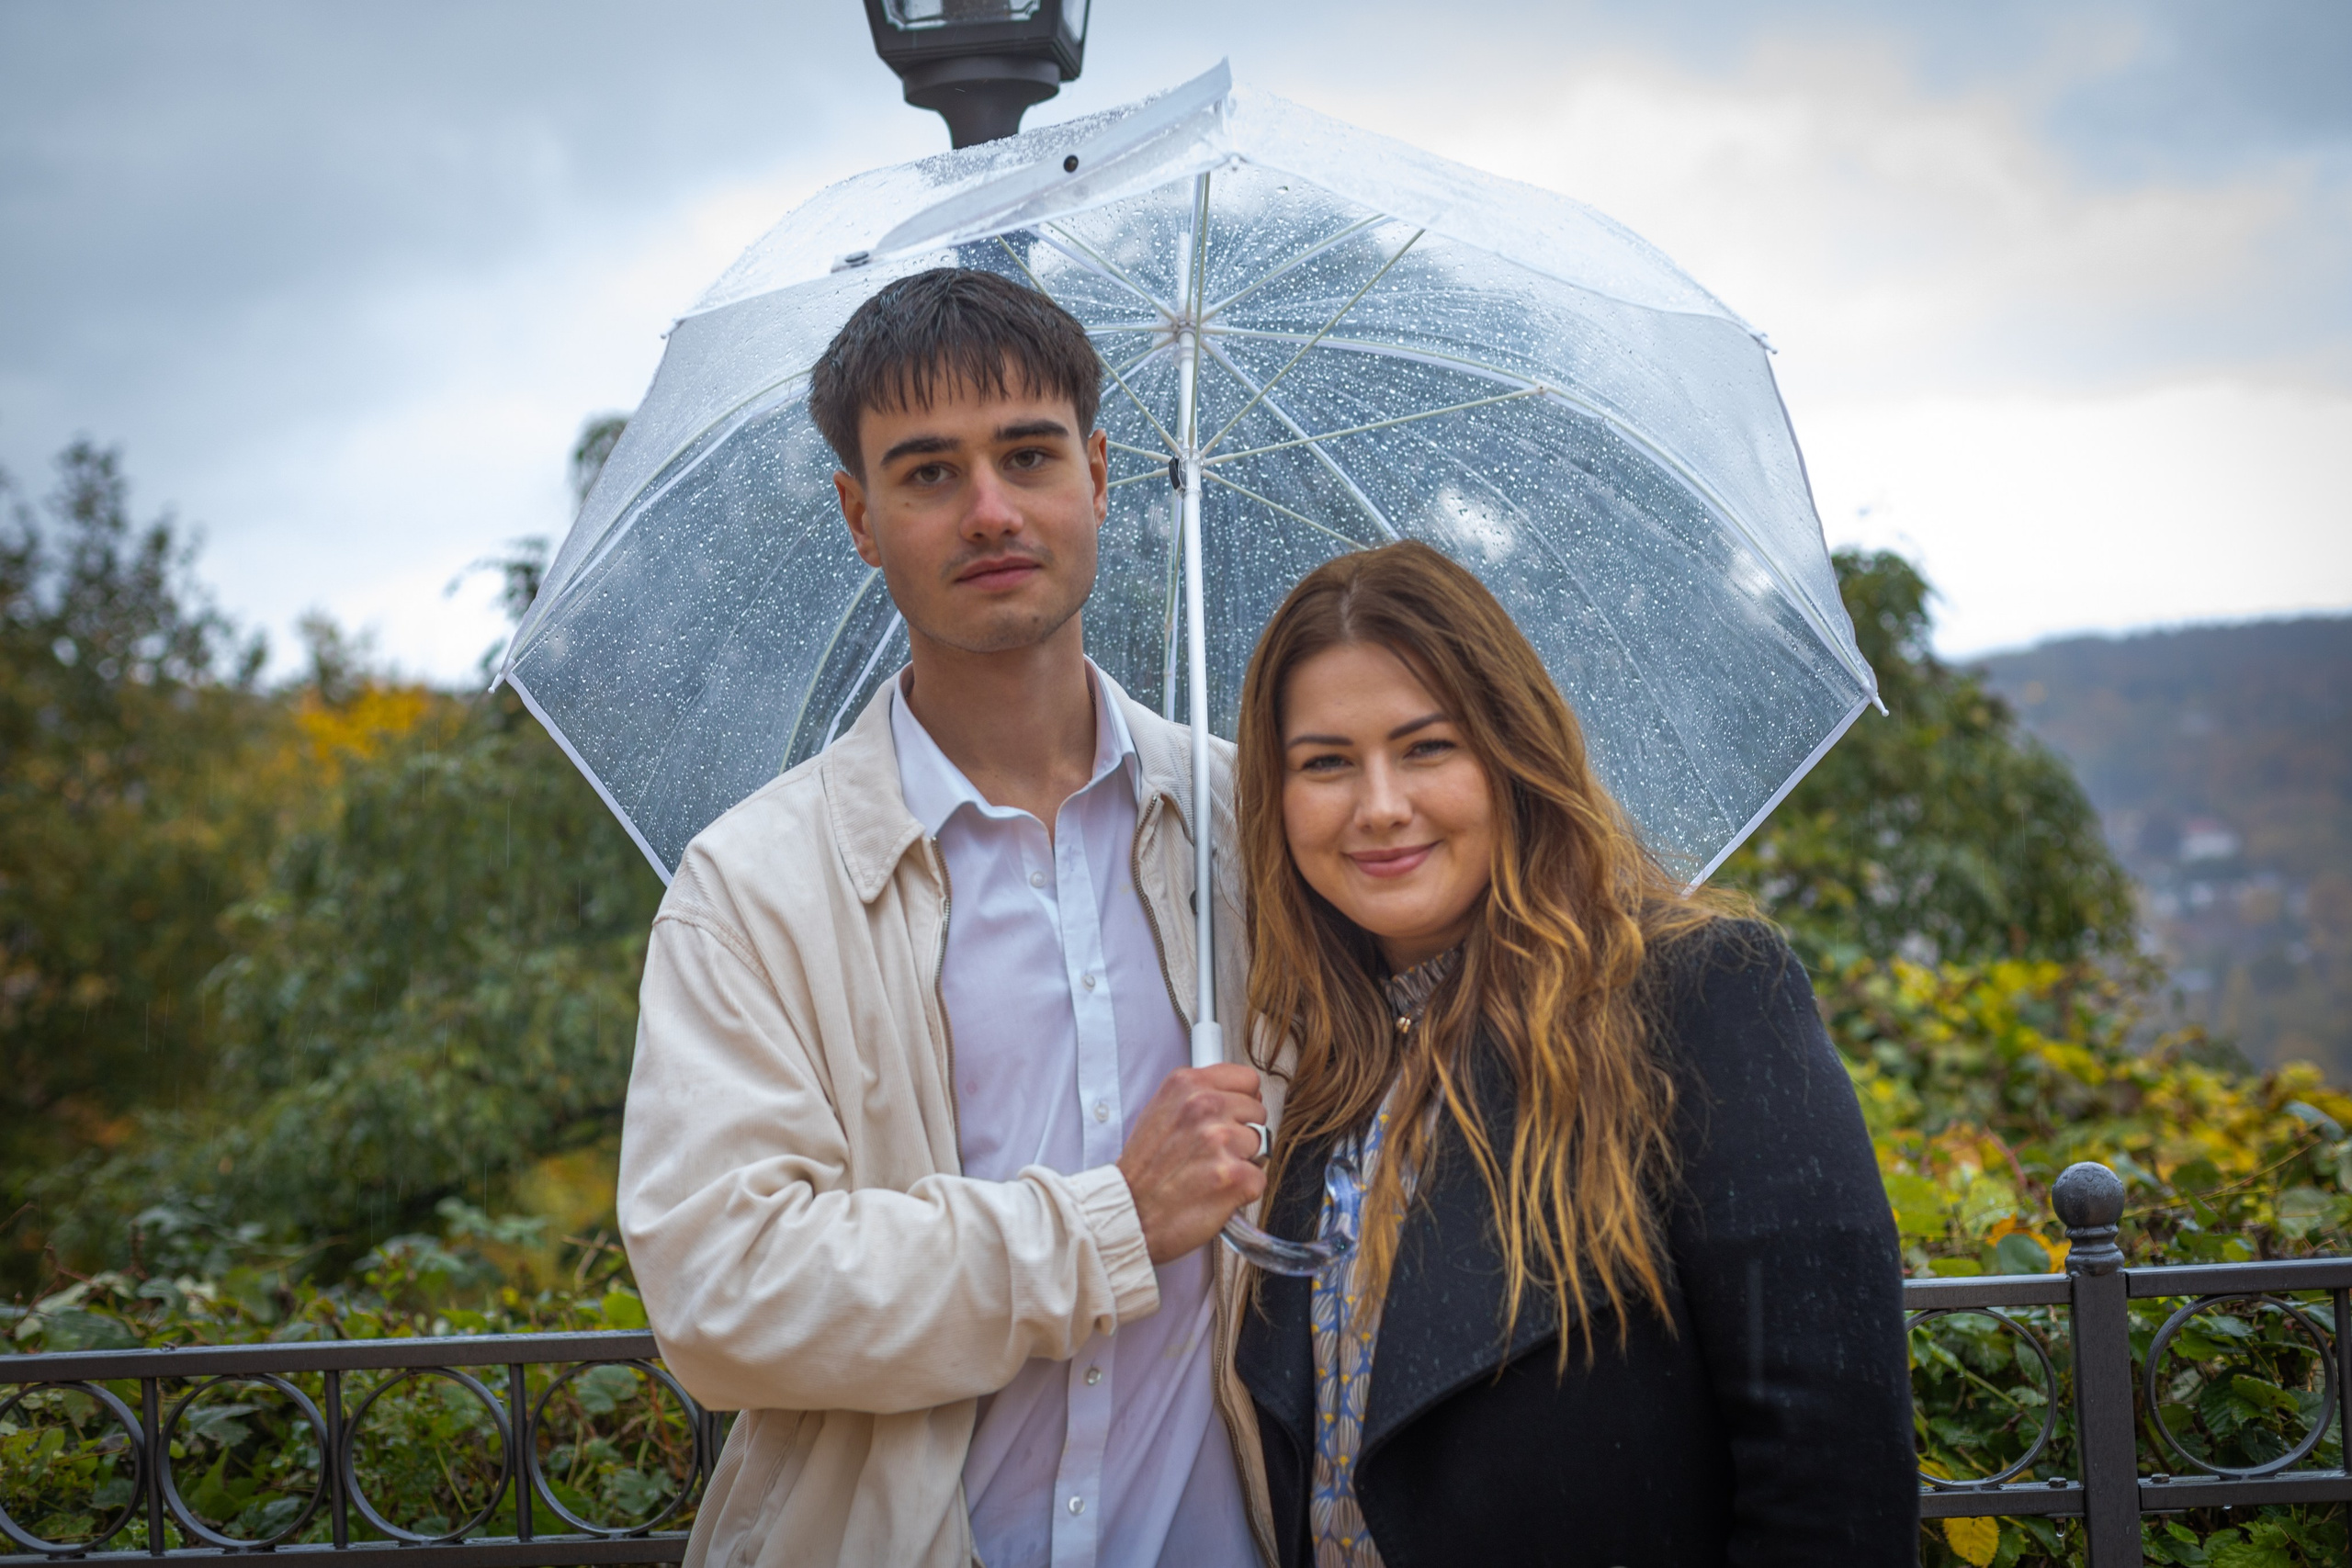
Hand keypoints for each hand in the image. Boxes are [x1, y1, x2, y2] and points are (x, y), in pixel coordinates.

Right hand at [1116, 1064, 1267, 1263]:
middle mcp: (1204, 1106)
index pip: (1247, 1080)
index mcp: (1187, 1084)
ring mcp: (1221, 1141)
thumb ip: (1197, 1096)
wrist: (1128, 1213)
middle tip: (1211, 1153)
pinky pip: (1259, 1178)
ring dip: (1242, 1162)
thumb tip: (1236, 1095)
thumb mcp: (1159, 1111)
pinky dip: (1242, 1191)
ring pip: (1261, 1145)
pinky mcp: (1234, 1176)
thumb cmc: (1143, 1170)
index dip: (1242, 1102)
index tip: (1231, 1117)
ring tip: (1209, 1173)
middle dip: (1242, 1133)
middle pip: (1257, 1113)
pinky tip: (1216, 1192)